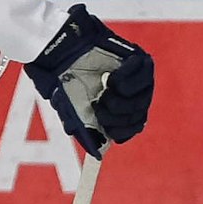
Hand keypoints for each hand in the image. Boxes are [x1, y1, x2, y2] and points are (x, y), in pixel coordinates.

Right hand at [23, 5, 153, 157]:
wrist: (59, 50)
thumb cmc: (65, 79)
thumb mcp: (72, 108)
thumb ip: (85, 129)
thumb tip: (97, 153)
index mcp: (120, 106)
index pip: (133, 127)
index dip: (121, 131)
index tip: (105, 127)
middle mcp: (133, 93)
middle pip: (138, 116)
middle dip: (115, 116)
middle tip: (97, 105)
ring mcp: (139, 76)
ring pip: (142, 100)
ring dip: (118, 100)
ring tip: (103, 90)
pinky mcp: (139, 59)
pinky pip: (143, 76)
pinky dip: (124, 81)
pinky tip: (111, 77)